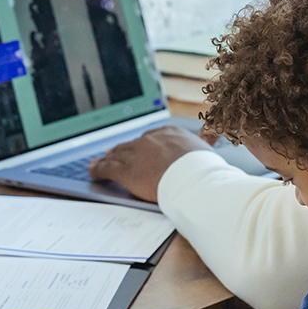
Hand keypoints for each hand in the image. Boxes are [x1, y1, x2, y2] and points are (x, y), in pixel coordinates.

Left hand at [88, 126, 212, 201]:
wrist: (194, 180)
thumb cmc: (204, 169)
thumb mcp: (206, 148)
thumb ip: (206, 137)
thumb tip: (215, 129)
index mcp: (168, 133)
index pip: (149, 138)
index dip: (140, 145)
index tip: (138, 147)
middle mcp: (149, 141)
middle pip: (130, 146)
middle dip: (120, 151)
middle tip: (112, 154)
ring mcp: (136, 155)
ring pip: (116, 155)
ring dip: (106, 159)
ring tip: (99, 162)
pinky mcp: (126, 172)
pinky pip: (107, 168)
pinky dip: (97, 169)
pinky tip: (93, 171)